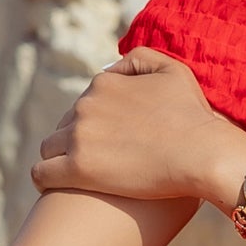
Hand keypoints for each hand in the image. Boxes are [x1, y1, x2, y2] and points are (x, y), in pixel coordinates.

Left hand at [30, 47, 245, 201]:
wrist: (203, 154)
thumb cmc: (194, 116)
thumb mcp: (172, 70)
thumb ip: (139, 59)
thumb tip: (110, 67)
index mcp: (104, 84)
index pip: (85, 102)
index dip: (97, 121)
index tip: (112, 139)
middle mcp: (86, 105)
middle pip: (65, 124)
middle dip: (78, 139)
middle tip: (103, 160)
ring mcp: (79, 137)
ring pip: (50, 147)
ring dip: (61, 158)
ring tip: (80, 176)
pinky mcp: (78, 169)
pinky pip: (41, 173)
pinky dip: (45, 179)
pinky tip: (57, 186)